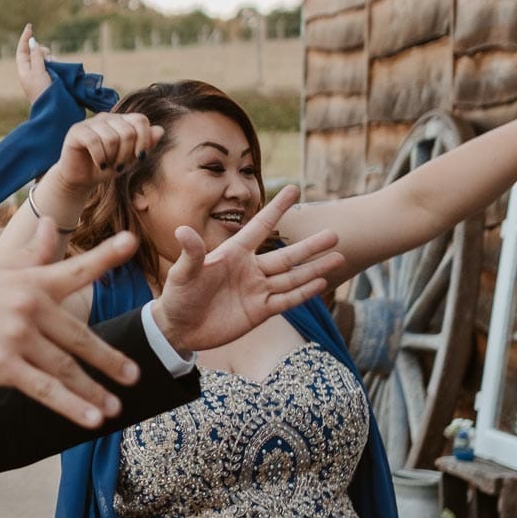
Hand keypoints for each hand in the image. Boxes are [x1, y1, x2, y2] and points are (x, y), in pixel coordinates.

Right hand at [0, 233, 144, 427]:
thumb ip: (31, 254)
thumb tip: (51, 224)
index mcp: (28, 282)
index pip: (74, 269)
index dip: (105, 256)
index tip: (131, 242)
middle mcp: (26, 305)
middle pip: (79, 336)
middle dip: (109, 360)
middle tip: (134, 375)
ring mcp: (14, 336)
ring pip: (66, 368)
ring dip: (93, 391)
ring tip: (114, 407)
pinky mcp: (1, 365)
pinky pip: (45, 389)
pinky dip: (71, 406)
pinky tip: (92, 419)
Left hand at [15, 24, 53, 103]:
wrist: (52, 108)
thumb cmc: (42, 91)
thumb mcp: (38, 72)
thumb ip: (36, 56)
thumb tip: (33, 42)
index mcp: (24, 70)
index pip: (22, 50)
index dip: (25, 39)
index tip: (30, 27)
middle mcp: (32, 71)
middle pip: (36, 52)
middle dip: (43, 51)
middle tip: (48, 59)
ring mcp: (42, 75)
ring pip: (46, 58)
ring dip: (50, 58)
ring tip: (54, 69)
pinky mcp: (52, 78)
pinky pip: (53, 65)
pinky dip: (55, 63)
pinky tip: (58, 68)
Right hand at [51, 113, 161, 193]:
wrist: (80, 179)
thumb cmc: (106, 168)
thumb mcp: (130, 160)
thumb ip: (145, 145)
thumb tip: (160, 130)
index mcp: (121, 121)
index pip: (140, 120)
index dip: (145, 140)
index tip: (140, 158)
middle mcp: (106, 118)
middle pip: (128, 131)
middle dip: (127, 154)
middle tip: (120, 166)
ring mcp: (90, 122)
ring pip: (111, 137)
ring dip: (112, 157)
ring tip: (107, 165)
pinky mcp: (76, 131)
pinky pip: (93, 141)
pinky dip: (100, 157)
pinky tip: (99, 164)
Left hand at [148, 185, 343, 351]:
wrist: (179, 329)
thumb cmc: (178, 296)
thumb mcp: (183, 273)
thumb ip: (191, 253)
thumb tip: (182, 230)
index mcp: (233, 253)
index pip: (260, 226)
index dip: (277, 208)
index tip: (295, 188)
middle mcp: (250, 269)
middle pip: (286, 255)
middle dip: (310, 246)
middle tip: (335, 233)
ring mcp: (257, 290)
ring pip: (292, 276)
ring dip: (314, 268)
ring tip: (339, 257)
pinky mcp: (260, 311)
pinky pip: (286, 299)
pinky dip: (304, 292)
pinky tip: (322, 283)